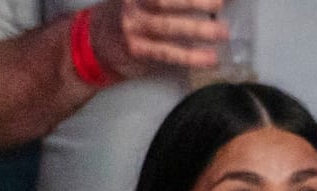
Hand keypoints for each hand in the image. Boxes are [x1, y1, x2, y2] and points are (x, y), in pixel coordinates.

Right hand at [85, 0, 228, 80]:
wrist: (93, 41)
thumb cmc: (128, 14)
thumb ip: (168, 0)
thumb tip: (207, 0)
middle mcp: (132, 2)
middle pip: (165, 0)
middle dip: (196, 1)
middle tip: (221, 2)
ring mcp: (132, 25)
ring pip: (167, 26)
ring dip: (197, 29)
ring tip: (223, 31)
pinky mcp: (136, 49)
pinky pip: (166, 52)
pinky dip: (190, 56)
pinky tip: (210, 59)